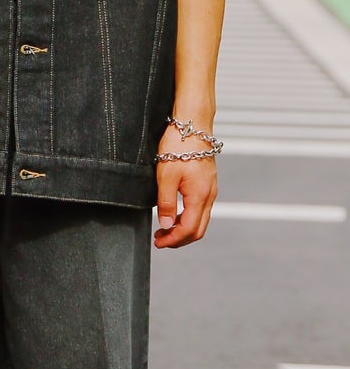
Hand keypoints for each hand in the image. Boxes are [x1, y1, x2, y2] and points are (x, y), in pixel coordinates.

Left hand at [152, 119, 216, 248]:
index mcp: (200, 195)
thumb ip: (166, 203)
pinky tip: (174, 214)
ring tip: (163, 229)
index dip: (173, 240)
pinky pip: (200, 209)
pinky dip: (187, 217)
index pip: (189, 229)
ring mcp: (210, 190)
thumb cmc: (179, 146)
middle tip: (160, 240)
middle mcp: (209, 195)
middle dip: (179, 239)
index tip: (158, 242)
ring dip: (183, 229)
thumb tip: (166, 225)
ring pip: (200, 220)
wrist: (192, 125)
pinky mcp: (207, 184)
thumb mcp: (166, 175)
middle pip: (198, 229)